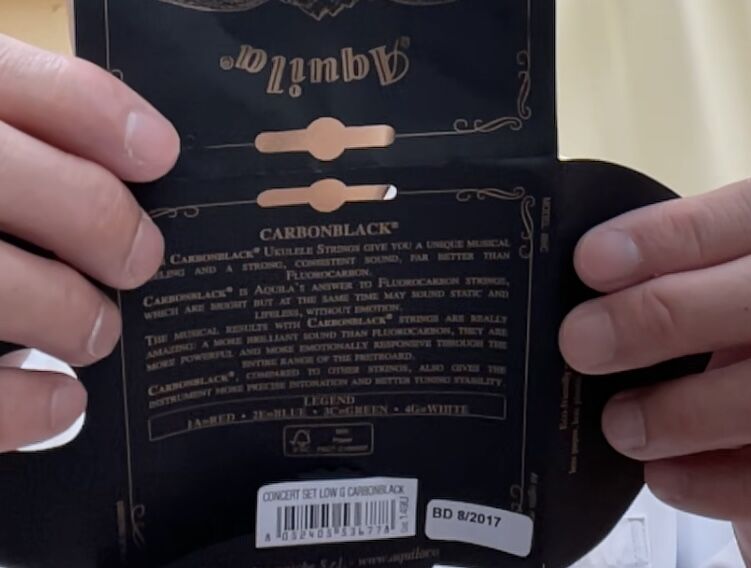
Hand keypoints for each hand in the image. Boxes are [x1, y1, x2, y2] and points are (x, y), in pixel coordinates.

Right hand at [0, 35, 178, 451]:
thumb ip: (12, 136)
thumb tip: (130, 156)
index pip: (20, 85)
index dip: (104, 117)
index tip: (158, 154)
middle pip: (14, 178)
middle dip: (101, 223)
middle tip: (138, 260)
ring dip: (69, 314)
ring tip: (97, 333)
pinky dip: (24, 403)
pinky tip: (63, 400)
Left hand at [560, 178, 750, 561]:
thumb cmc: (730, 329)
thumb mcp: (716, 285)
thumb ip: (674, 278)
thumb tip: (583, 289)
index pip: (735, 221)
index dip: (664, 238)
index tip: (591, 260)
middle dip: (661, 319)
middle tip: (582, 342)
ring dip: (683, 414)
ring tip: (620, 425)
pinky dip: (711, 481)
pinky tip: (663, 473)